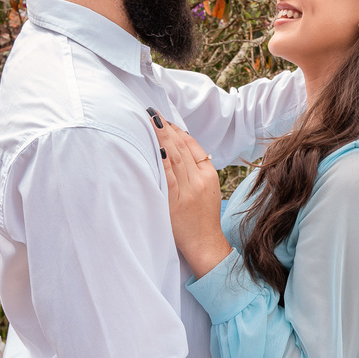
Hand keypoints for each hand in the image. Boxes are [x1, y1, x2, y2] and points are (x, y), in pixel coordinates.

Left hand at [148, 109, 230, 276]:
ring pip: (174, 157)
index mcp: (208, 175)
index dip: (178, 131)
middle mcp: (199, 180)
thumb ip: (195, 171)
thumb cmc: (202, 219)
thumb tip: (177, 150)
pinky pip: (167, 176)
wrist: (205, 244)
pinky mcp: (176, 202)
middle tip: (151, 112)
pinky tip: (154, 147)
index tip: (164, 120)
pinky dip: (161, 159)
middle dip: (166, 128)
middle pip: (182, 148)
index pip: (193, 146)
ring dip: (161, 137)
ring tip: (150, 121)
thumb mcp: (206, 190)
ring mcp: (188, 190)